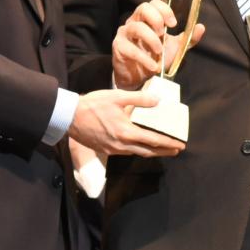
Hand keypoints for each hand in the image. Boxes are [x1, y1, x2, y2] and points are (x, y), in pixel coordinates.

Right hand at [68, 86, 189, 157]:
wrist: (69, 117)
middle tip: (176, 150)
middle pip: (148, 152)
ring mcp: (113, 149)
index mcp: (127, 132)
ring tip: (161, 149)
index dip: (168, 143)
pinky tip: (139, 146)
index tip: (180, 145)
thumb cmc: (92, 105)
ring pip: (137, 153)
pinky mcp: (106, 150)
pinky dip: (137, 150)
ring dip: (151, 152)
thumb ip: (139, 99)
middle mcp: (122, 144)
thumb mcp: (117, 97)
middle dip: (164, 151)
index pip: (153, 140)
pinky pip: (126, 152)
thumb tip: (157, 101)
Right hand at [111, 0, 203, 88]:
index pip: (153, 3)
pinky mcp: (119, 47)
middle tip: (164, 33)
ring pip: (136, 27)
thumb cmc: (155, 59)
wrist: (139, 78)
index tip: (173, 23)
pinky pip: (130, 48)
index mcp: (147, 19)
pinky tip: (153, 66)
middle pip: (143, 8)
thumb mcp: (174, 48)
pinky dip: (144, 58)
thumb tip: (201, 27)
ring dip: (151, 39)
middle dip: (156, 18)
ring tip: (159, 52)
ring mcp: (125, 33)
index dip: (164, 10)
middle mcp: (135, 22)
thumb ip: (187, 39)